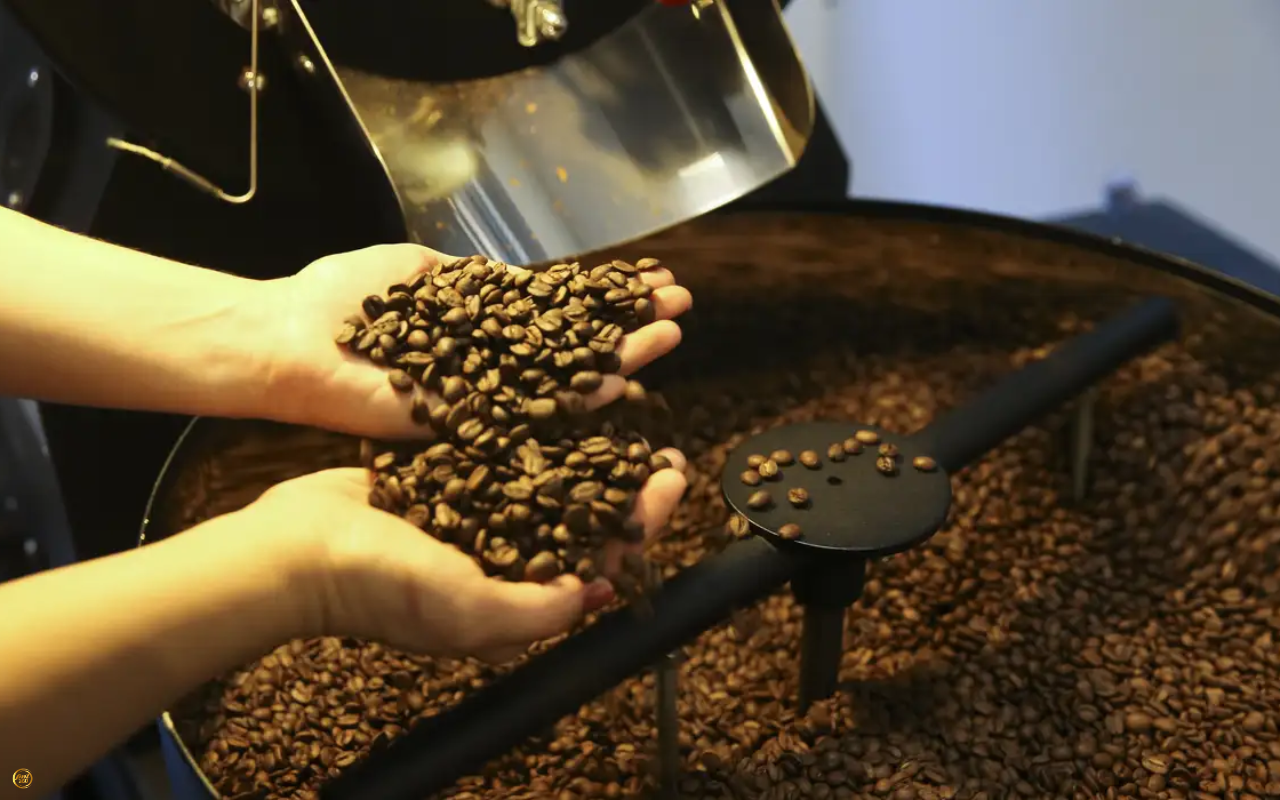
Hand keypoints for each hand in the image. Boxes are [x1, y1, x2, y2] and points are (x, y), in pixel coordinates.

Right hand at [244, 456, 687, 662]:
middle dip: (625, 484)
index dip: (640, 520)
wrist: (290, 549)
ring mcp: (470, 515)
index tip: (672, 477)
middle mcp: (499, 556)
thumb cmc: (375, 585)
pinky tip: (558, 399)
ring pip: (545, 480)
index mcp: (512, 594)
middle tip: (661, 445)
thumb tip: (599, 593)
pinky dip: (532, 429)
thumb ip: (535, 609)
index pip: (597, 559)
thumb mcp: (465, 607)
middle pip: (580, 517)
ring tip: (622, 413)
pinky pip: (499, 452)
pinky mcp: (441, 479)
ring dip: (587, 450)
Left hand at [256, 244, 692, 438]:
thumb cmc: (338, 301)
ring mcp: (480, 403)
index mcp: (479, 337)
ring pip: (562, 389)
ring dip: (619, 361)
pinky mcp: (462, 430)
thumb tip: (516, 276)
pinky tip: (621, 382)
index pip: (555, 318)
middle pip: (571, 354)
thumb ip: (469, 279)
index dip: (601, 300)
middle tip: (679, 307)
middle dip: (626, 328)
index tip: (646, 279)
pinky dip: (574, 401)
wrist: (283, 337)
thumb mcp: (415, 271)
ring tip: (670, 335)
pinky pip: (526, 418)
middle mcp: (488, 374)